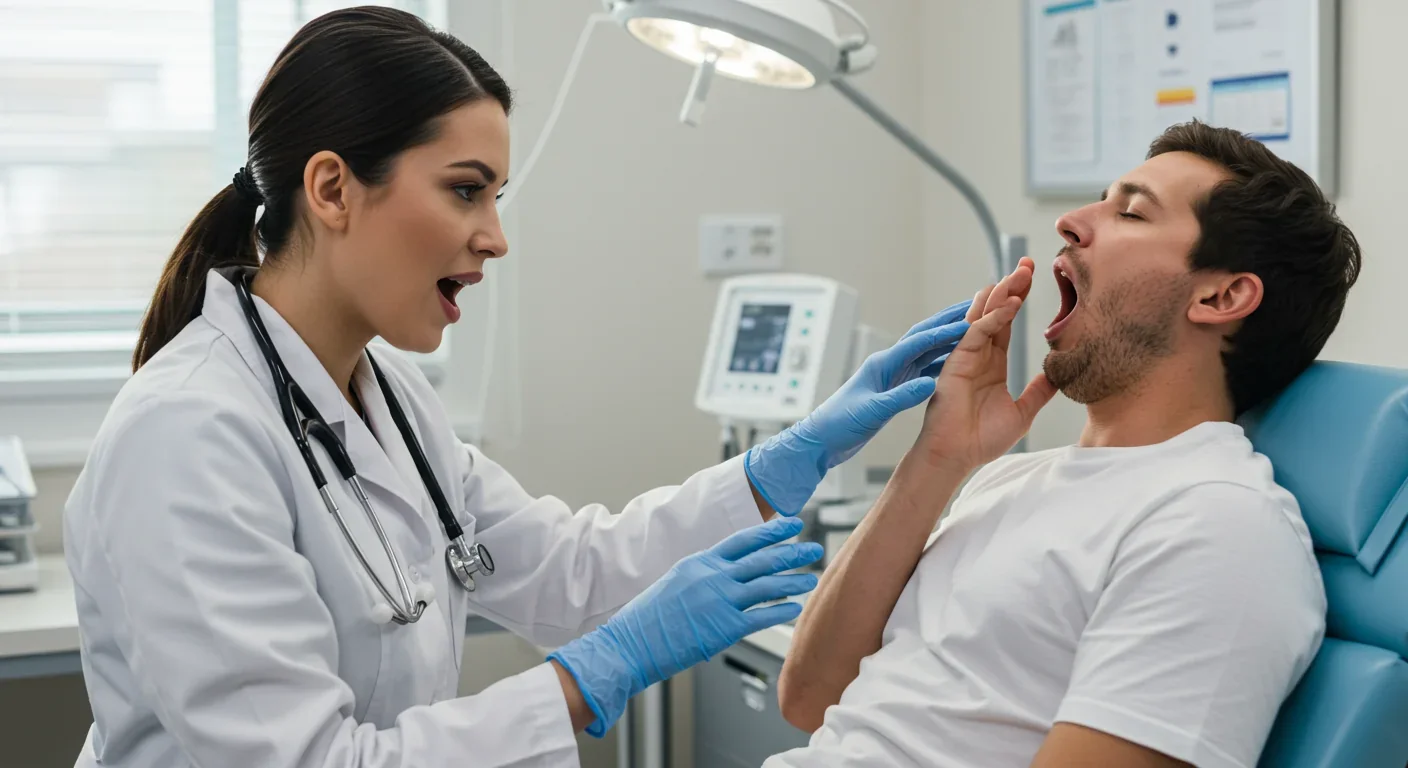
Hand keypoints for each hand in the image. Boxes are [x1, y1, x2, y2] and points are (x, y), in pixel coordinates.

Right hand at [547, 516, 822, 735]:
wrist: (630, 644)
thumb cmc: (647, 618)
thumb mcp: (675, 582)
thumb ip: (703, 576)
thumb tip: (725, 576)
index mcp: (700, 562)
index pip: (743, 540)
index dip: (771, 531)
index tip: (792, 524)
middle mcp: (712, 577)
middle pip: (762, 559)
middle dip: (791, 552)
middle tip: (814, 547)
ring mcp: (719, 601)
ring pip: (767, 585)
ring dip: (793, 581)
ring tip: (811, 578)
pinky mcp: (724, 628)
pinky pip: (761, 617)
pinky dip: (781, 611)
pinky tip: (795, 608)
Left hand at [745, 300, 972, 514]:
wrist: (821, 441)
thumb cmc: (839, 424)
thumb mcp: (872, 412)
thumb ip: (901, 398)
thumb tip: (931, 384)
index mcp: (882, 364)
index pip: (919, 341)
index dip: (945, 331)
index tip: (971, 323)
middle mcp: (888, 364)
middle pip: (924, 337)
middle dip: (950, 322)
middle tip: (977, 308)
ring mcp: (891, 375)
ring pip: (926, 352)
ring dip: (949, 341)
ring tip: (975, 331)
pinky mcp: (893, 389)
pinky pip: (923, 369)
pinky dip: (942, 364)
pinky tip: (957, 365)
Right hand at [916, 257, 1056, 472]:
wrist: (958, 456)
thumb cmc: (982, 439)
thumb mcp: (1023, 412)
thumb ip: (1039, 392)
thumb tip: (1060, 376)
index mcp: (993, 363)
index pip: (1007, 322)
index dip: (1019, 299)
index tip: (1035, 277)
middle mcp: (978, 354)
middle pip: (996, 311)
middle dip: (1011, 286)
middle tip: (1027, 264)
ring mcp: (966, 356)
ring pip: (983, 315)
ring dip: (1001, 294)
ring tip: (1019, 273)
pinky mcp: (956, 362)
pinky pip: (976, 332)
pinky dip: (993, 317)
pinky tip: (1010, 305)